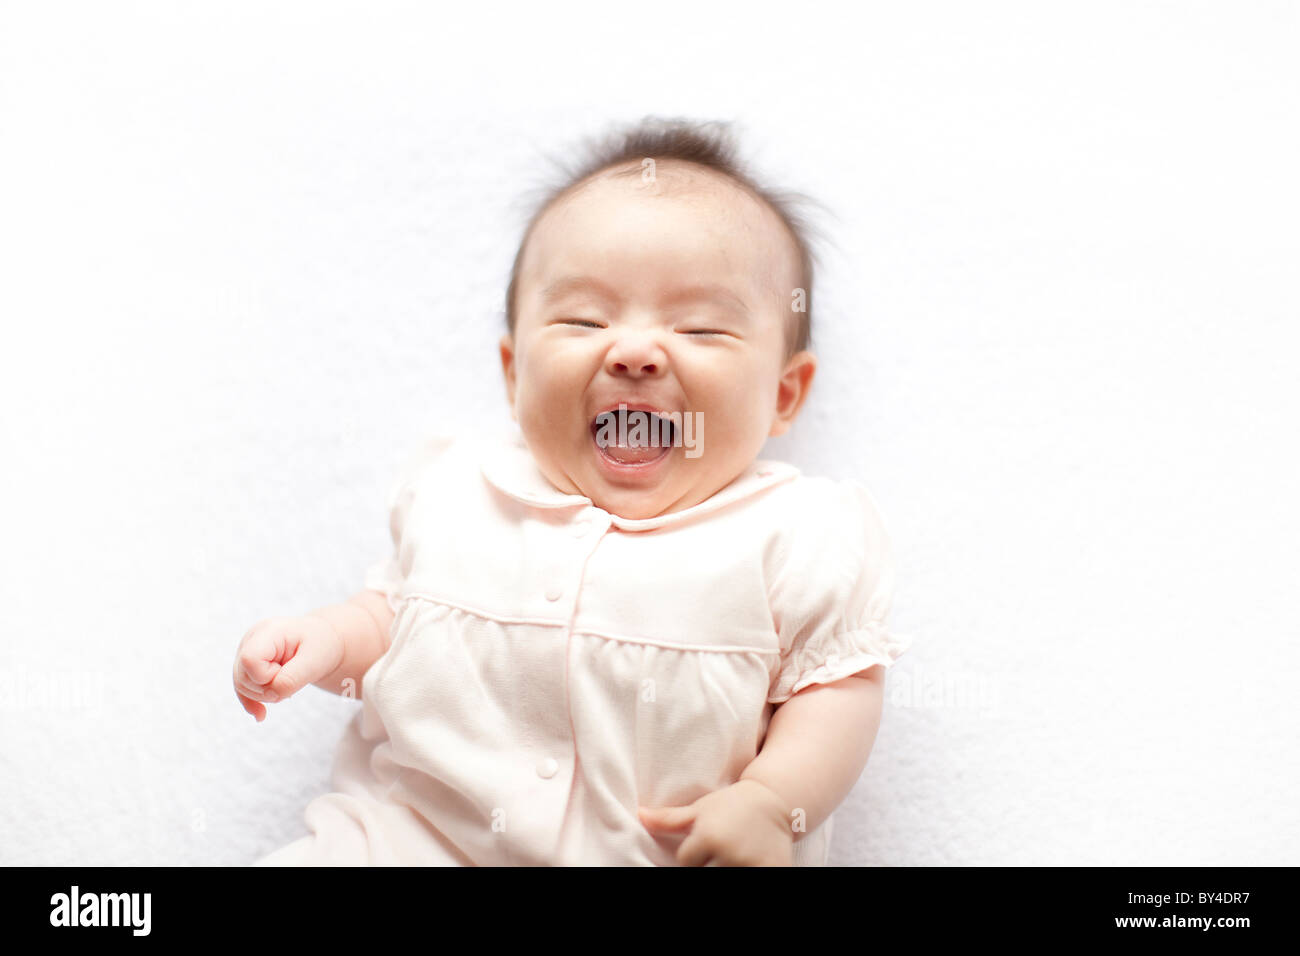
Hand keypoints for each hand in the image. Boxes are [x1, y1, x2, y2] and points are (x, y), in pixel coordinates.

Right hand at [232, 615, 344, 720]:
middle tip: (294, 678)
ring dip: (265, 694)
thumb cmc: (320, 646)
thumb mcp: (315, 661)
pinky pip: (242, 690)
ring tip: (289, 682)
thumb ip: (292, 679)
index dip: (267, 676)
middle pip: (243, 677)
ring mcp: (245, 652)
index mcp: (267, 631)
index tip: (289, 671)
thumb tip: (271, 695)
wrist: (322, 641)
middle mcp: (250, 639)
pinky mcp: (246, 666)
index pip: (250, 660)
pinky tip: (262, 714)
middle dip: (268, 689)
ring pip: (241, 686)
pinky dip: (253, 703)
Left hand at [638, 779, 794, 865]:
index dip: (694, 854)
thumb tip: (640, 815)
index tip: (706, 844)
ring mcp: (749, 864)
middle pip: (705, 873)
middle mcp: (728, 852)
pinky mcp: (771, 869)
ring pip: (724, 877)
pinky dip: (747, 871)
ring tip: (734, 855)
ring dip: (727, 868)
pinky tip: (747, 861)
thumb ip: (669, 818)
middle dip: (711, 864)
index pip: (685, 862)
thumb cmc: (731, 804)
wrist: (774, 799)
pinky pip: (751, 878)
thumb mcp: (700, 808)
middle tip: (723, 849)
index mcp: (707, 836)